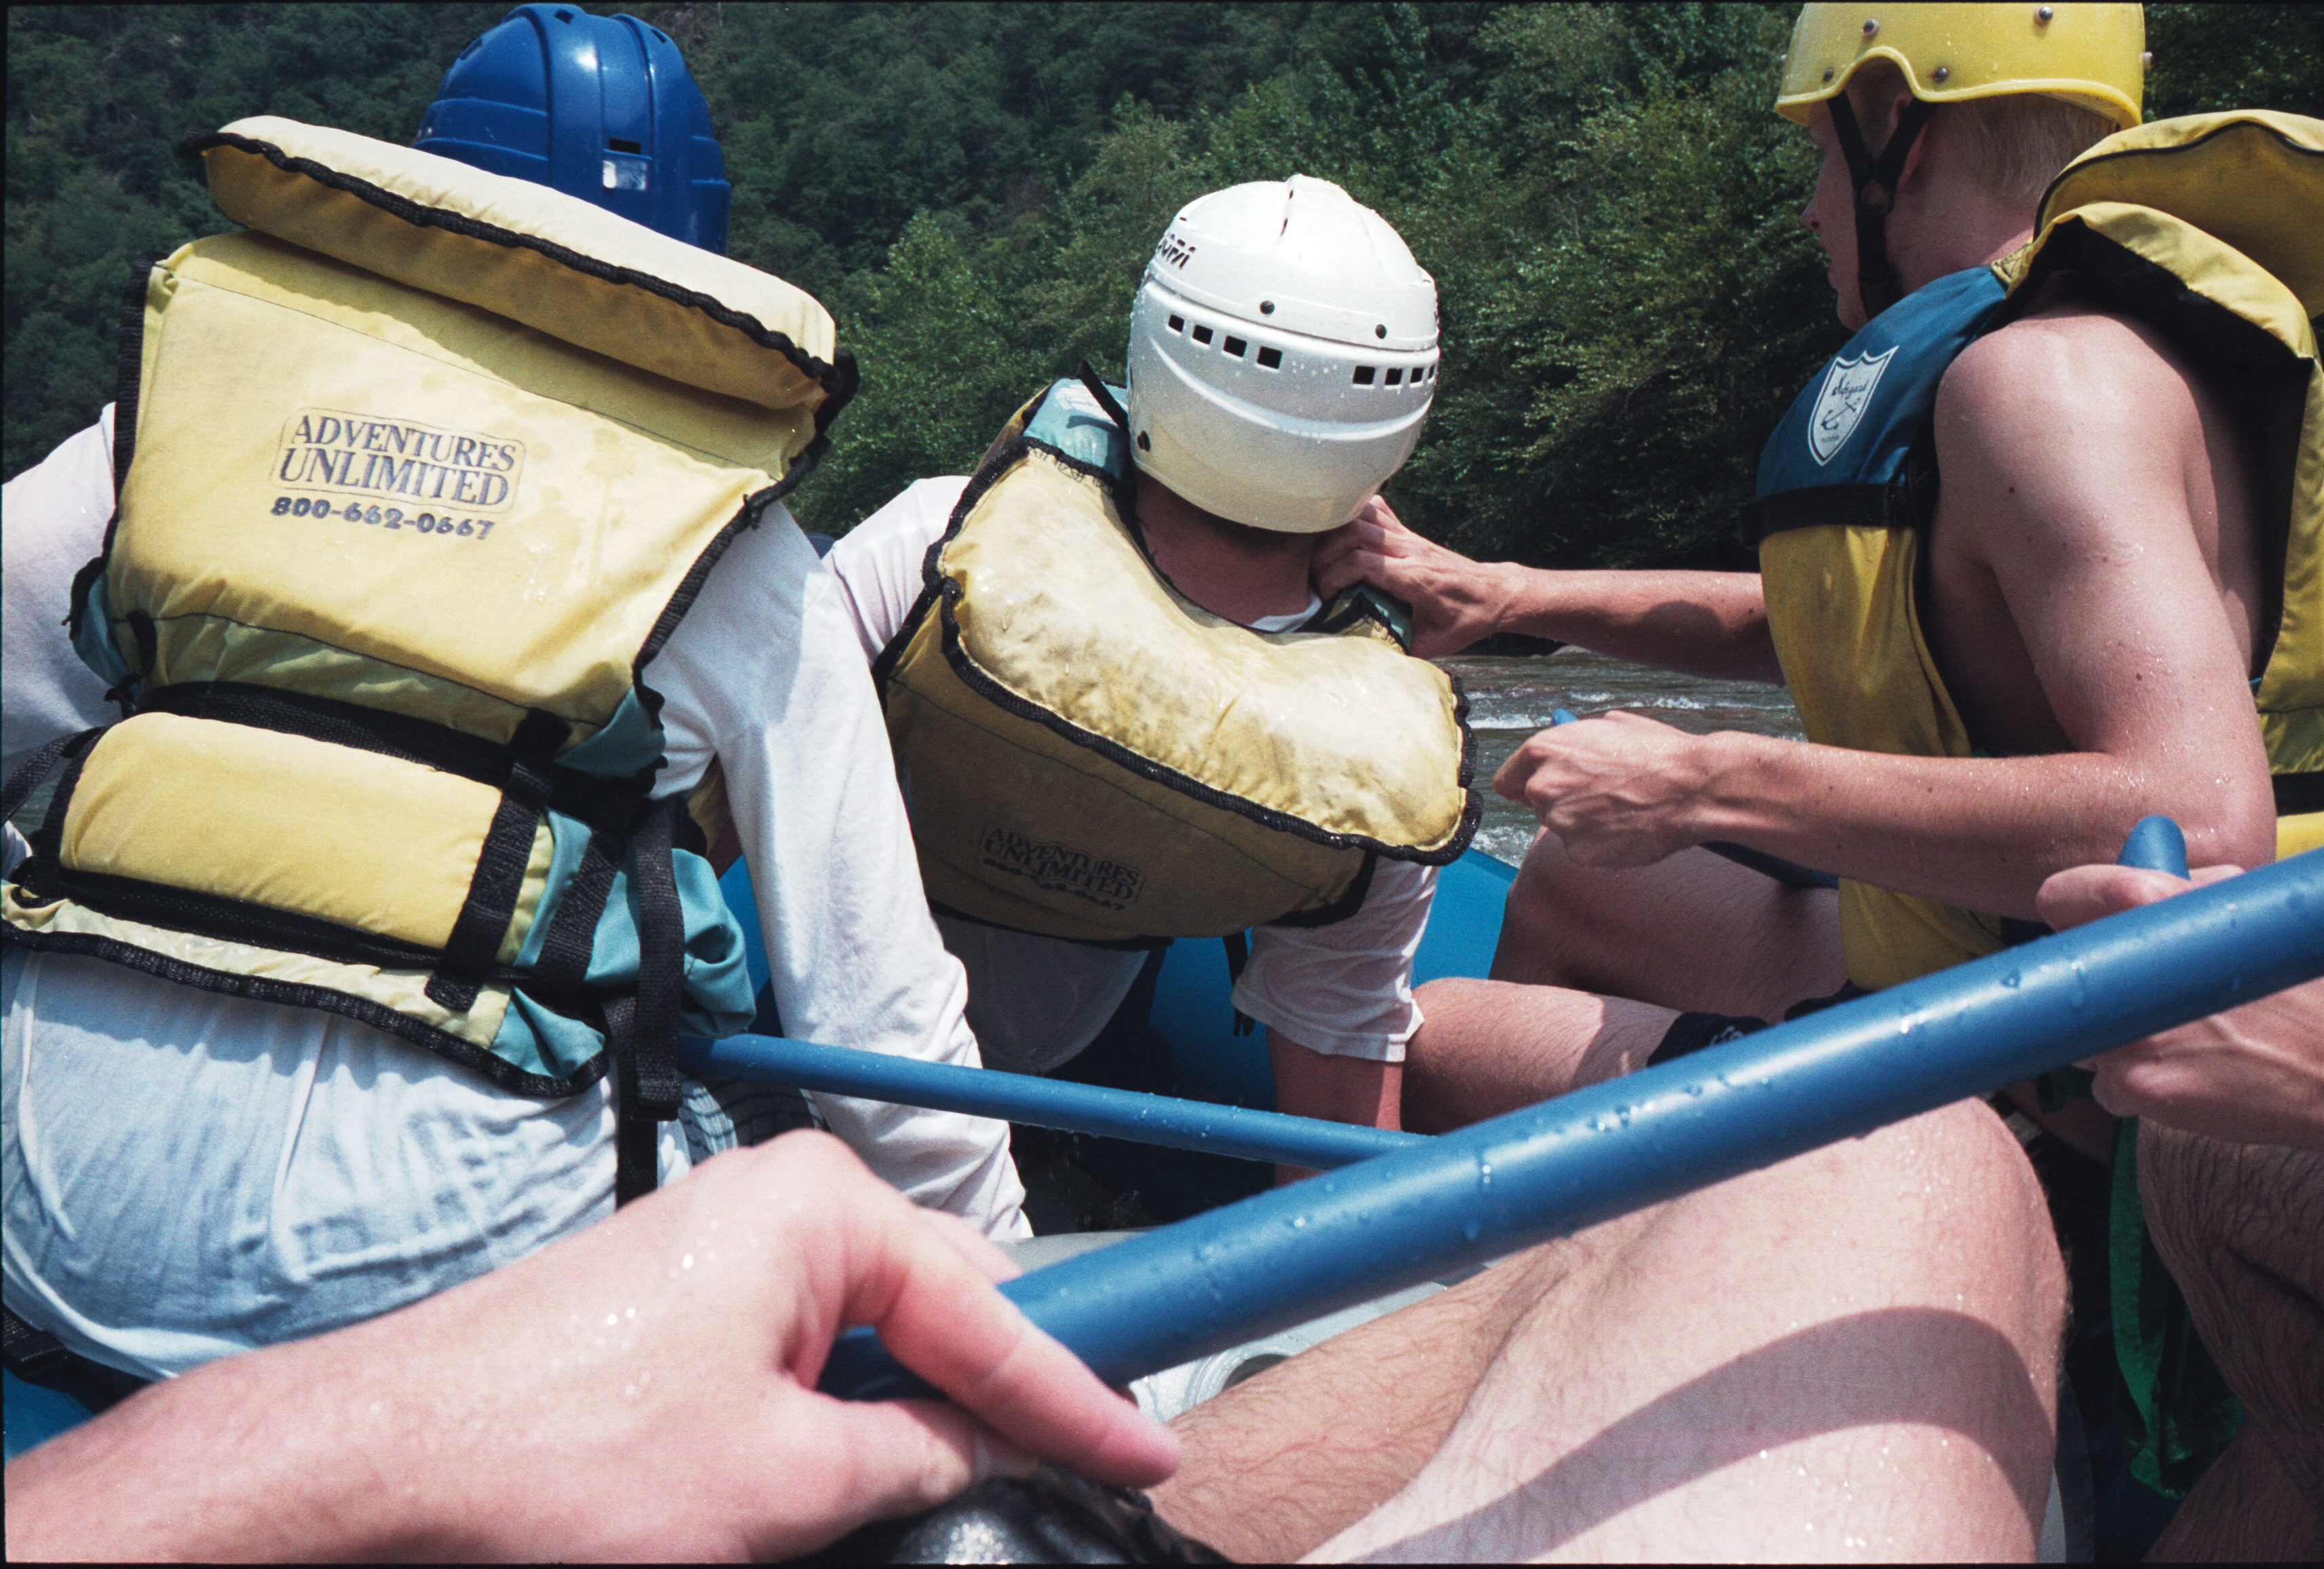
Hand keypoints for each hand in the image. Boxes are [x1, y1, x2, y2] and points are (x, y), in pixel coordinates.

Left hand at [5, 1131, 1177, 1561]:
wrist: (382, 1462)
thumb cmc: (566, 1455)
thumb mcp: (788, 1483)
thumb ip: (917, 1456)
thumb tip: (985, 1449)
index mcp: (823, 1207)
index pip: (995, 1313)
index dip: (1083, 1395)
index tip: (1156, 1446)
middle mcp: (781, 1202)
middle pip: (946, 1303)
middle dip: (1010, 1388)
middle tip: (1092, 1457)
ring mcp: (730, 1247)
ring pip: (879, 1332)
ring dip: (926, 1407)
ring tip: (986, 1470)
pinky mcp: (688, 1301)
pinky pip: (812, 1345)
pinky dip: (854, 1405)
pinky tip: (872, 1461)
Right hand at [1313, 496, 1510, 657]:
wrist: (1496, 594)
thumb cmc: (1468, 619)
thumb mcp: (1436, 644)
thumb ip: (1401, 648)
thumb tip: (1364, 655)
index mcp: (1415, 577)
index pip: (1360, 562)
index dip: (1332, 576)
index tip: (1323, 596)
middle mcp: (1411, 550)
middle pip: (1354, 533)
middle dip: (1324, 553)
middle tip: (1313, 577)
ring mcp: (1410, 538)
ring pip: (1363, 516)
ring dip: (1335, 533)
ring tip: (1322, 557)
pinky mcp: (1410, 534)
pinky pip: (1378, 510)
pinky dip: (1355, 514)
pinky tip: (1344, 534)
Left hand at [1492, 709, 1713, 866]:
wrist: (1692, 786)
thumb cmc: (1657, 752)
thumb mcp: (1609, 726)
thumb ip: (1575, 740)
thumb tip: (1564, 743)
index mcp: (1543, 749)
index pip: (1507, 779)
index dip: (1525, 783)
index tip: (1536, 788)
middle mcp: (1543, 786)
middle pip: (1536, 804)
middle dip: (1561, 801)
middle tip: (1598, 795)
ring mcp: (1560, 822)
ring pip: (1561, 827)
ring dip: (1582, 823)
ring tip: (1621, 809)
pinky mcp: (1580, 852)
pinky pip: (1583, 850)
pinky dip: (1600, 845)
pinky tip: (1627, 828)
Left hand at [2036, 863, 2323, 1150]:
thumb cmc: (2308, 993)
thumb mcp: (2258, 912)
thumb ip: (2192, 894)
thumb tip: (2135, 883)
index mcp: (2160, 907)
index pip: (2064, 897)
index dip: (2071, 911)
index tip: (2077, 923)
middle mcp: (2134, 967)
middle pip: (2069, 975)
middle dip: (2099, 986)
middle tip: (2143, 996)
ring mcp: (2130, 1030)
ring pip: (2084, 1034)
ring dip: (2118, 1040)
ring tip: (2183, 1041)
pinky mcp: (2137, 1085)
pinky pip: (2108, 1086)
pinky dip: (2138, 1087)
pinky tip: (2190, 1079)